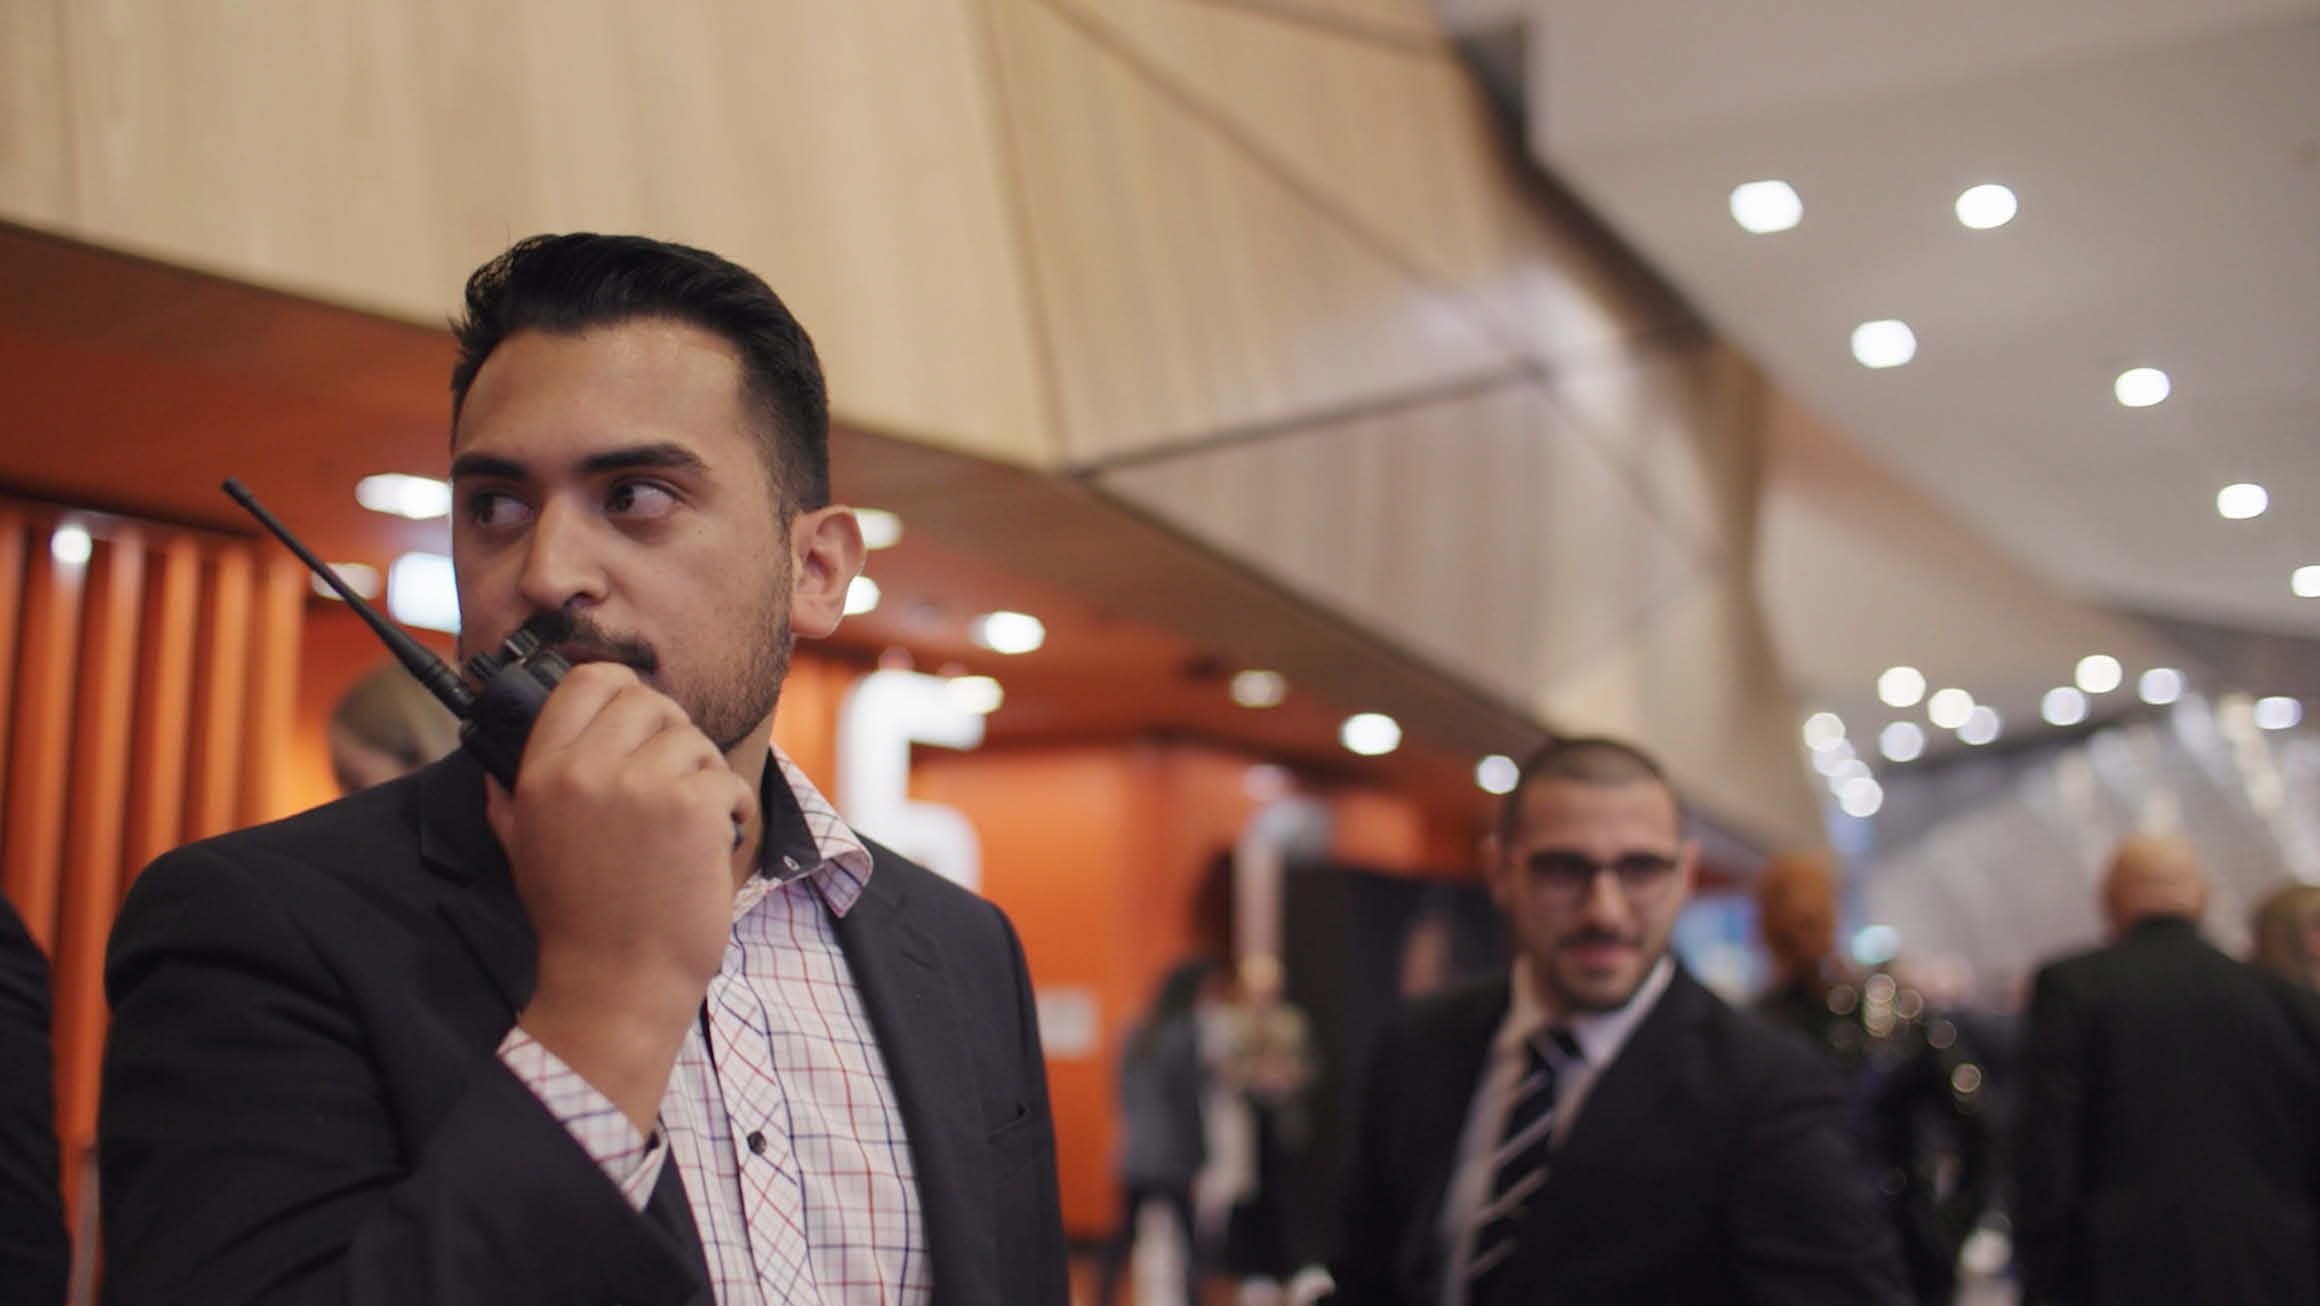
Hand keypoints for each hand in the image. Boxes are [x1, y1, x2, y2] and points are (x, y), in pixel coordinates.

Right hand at [485, 661, 751, 1130]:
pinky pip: (727, 780)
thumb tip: (495, 760)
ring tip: (691, 824)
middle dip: (672, 735)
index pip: (586, 682)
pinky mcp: (691, 809)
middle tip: (675, 780)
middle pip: (649, 701)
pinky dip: (733, 809)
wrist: (615, 983)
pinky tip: (715, 843)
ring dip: (704, 776)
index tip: (639, 719)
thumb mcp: (522, 849)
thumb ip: (510, 796)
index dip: (622, 690)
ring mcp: (641, 786)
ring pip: (694, 740)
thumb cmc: (575, 921)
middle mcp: (585, 770)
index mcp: (542, 773)